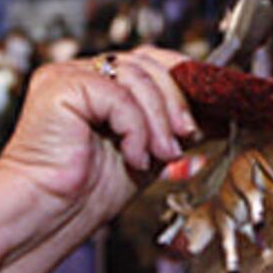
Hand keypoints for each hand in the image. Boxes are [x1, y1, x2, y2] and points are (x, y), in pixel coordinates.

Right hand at [0, 47, 197, 228]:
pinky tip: (134, 156)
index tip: (212, 108)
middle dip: (177, 101)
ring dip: (159, 120)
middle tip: (189, 136)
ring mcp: (70, 74)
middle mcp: (86, 72)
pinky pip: (117, 95)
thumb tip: (219, 113)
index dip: (186, 79)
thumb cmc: (92, 189)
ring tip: (163, 154)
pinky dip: (135, 128)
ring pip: (137, 77)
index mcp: (106, 82)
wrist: (52, 212)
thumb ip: (178, 126)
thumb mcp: (153, 150)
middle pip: (150, 63)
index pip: (155, 60)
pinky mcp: (60, 86)